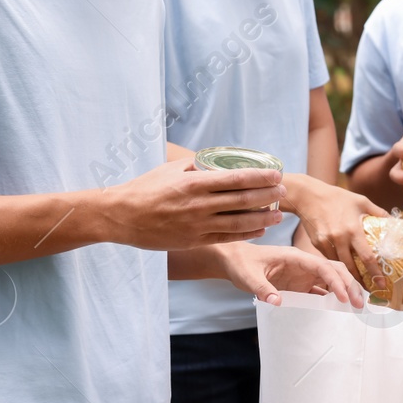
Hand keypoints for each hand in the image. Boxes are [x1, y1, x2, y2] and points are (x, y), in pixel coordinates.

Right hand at [103, 158, 284, 250]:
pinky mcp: (193, 241)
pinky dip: (246, 234)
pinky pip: (226, 238)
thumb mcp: (171, 169)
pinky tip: (259, 229)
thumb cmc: (145, 188)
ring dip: (262, 218)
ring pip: (238, 222)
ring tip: (278, 214)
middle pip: (242, 200)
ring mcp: (196, 226)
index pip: (236, 179)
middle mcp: (198, 205)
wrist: (120, 216)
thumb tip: (221, 161)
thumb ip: (198, 166)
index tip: (276, 175)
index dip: (260, 177)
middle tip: (282, 192)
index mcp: (194, 183)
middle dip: (267, 196)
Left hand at [225, 243, 366, 306]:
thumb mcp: (248, 276)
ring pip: (332, 279)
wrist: (235, 261)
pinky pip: (321, 290)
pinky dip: (332, 298)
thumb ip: (262, 288)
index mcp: (296, 257)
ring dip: (345, 291)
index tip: (343, 297)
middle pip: (334, 271)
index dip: (335, 281)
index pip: (323, 267)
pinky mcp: (300, 284)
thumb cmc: (241, 264)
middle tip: (359, 304)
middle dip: (349, 284)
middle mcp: (304, 264)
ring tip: (356, 307)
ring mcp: (304, 274)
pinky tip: (340, 309)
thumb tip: (277, 302)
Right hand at [283, 174, 388, 283]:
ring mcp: (327, 243)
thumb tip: (394, 222)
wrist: (309, 196)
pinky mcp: (317, 245)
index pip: (367, 256)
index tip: (382, 284)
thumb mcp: (361, 201)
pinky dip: (337, 266)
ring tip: (358, 286)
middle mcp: (339, 238)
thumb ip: (378, 213)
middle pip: (352, 267)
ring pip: (339, 266)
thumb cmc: (338, 197)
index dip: (375, 272)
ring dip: (349, 278)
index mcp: (353, 229)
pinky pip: (330, 259)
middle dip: (361, 282)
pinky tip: (344, 271)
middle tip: (371, 291)